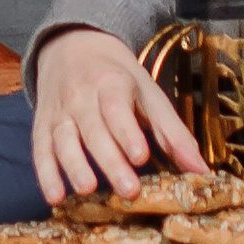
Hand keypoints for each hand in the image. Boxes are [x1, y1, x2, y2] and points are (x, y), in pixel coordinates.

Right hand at [31, 27, 207, 202]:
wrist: (73, 46)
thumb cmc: (119, 78)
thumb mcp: (149, 95)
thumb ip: (173, 134)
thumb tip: (202, 171)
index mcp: (112, 83)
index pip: (117, 107)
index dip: (127, 132)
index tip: (141, 156)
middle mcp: (81, 96)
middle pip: (94, 129)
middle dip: (109, 160)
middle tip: (127, 189)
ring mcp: (59, 112)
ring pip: (63, 139)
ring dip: (73, 166)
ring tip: (87, 190)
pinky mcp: (42, 126)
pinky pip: (40, 150)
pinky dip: (45, 175)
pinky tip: (55, 197)